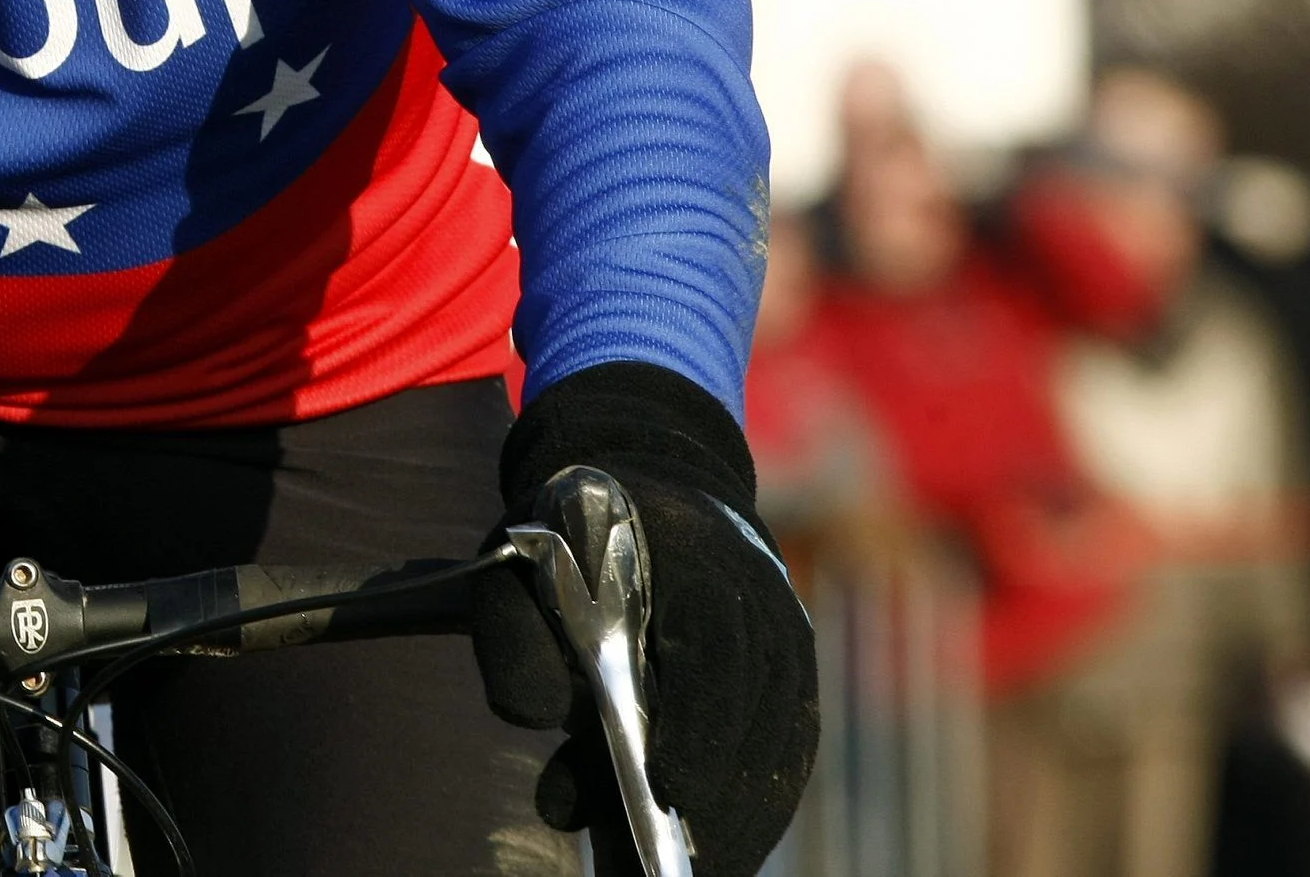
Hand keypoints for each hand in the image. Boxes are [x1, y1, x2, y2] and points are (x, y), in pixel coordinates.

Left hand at [470, 362, 816, 876]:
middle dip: (711, 794)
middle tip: (660, 859)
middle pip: (754, 710)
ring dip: (742, 813)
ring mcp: (788, 632)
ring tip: (691, 864)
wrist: (648, 471)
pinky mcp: (795, 668)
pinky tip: (722, 843)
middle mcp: (760, 595)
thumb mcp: (519, 559)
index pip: (710, 649)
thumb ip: (514, 634)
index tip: (662, 782)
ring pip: (782, 739)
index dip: (694, 721)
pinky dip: (760, 799)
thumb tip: (534, 721)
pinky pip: (789, 744)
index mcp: (696, 556)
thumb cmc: (572, 530)